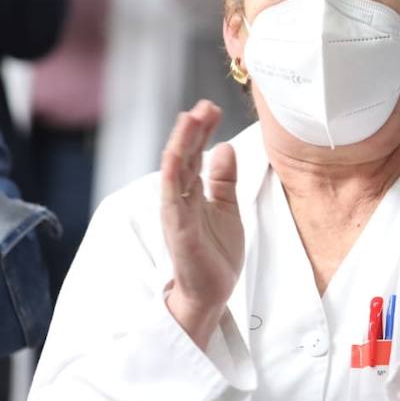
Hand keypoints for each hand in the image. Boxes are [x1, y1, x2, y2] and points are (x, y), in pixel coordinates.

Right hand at [161, 100, 243, 345]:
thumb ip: (223, 180)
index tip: (212, 108)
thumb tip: (225, 148)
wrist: (212, 294)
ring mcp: (177, 213)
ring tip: (189, 119)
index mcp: (192, 193)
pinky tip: (175, 157)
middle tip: (204, 105)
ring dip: (181, 144)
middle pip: (184, 156)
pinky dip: (172, 177)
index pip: (195, 154)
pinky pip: (172, 199)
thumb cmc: (215, 254)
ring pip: (175, 172)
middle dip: (192, 130)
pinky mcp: (178, 231)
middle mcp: (181, 199)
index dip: (202, 131)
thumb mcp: (227, 209)